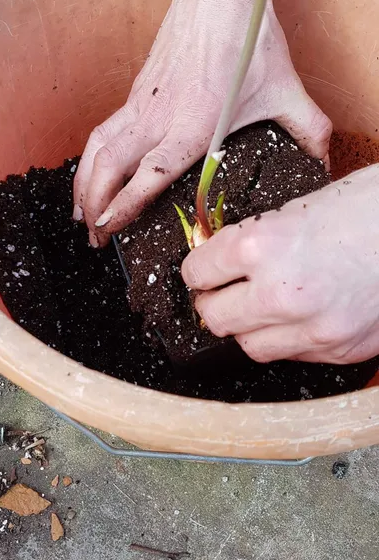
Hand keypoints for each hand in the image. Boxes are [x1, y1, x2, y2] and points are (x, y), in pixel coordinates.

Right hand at [74, 0, 330, 244]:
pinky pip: (104, 129)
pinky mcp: (138, 89)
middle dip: (92, 205)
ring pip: (97, 147)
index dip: (122, 206)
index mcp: (192, 125)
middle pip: (108, 166)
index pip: (146, 176)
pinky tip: (95, 168)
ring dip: (83, 182)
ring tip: (78, 212)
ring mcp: (142, 101)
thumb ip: (308, 131)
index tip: (108, 230)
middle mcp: (158, 116)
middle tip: (93, 238)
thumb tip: (325, 160)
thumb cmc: (249, 38)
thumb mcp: (287, 91)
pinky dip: (91, 156)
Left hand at [181, 166, 378, 364]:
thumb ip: (259, 237)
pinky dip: (285, 339)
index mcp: (263, 244)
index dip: (197, 268)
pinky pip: (293, 354)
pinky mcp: (342, 349)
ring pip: (249, 345)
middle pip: (215, 318)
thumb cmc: (369, 205)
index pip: (199, 271)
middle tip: (219, 291)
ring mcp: (314, 327)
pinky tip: (297, 317)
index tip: (201, 268)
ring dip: (246, 327)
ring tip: (257, 307)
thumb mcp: (301, 206)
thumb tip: (227, 257)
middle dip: (212, 302)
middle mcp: (281, 292)